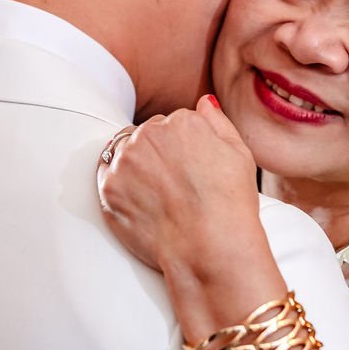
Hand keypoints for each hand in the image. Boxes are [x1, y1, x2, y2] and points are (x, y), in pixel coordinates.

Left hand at [98, 97, 262, 273]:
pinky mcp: (108, 188)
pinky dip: (121, 189)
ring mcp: (125, 161)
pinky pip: (108, 178)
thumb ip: (218, 122)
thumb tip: (204, 102)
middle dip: (156, 155)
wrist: (210, 247)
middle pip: (146, 135)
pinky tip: (142, 204)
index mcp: (182, 121)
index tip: (188, 172)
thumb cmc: (230, 205)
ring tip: (158, 197)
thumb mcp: (240, 154)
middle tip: (173, 187)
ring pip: (124, 154)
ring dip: (136, 169)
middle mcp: (149, 134)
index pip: (172, 124)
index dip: (181, 150)